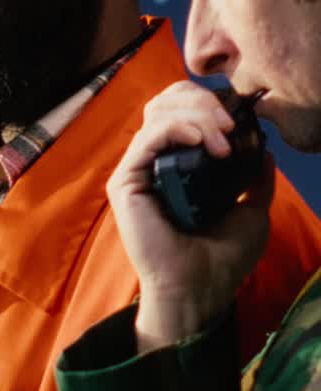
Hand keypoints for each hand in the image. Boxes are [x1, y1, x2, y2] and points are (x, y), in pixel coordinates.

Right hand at [107, 81, 273, 349]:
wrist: (199, 289)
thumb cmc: (221, 259)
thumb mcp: (252, 211)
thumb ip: (255, 178)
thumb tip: (264, 147)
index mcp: (180, 165)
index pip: (183, 111)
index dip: (209, 103)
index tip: (241, 119)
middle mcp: (156, 163)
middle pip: (167, 102)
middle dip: (202, 100)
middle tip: (231, 123)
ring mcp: (138, 171)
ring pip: (158, 113)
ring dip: (196, 115)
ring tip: (223, 139)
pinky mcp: (125, 182)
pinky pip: (147, 138)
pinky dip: (177, 128)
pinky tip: (203, 140)